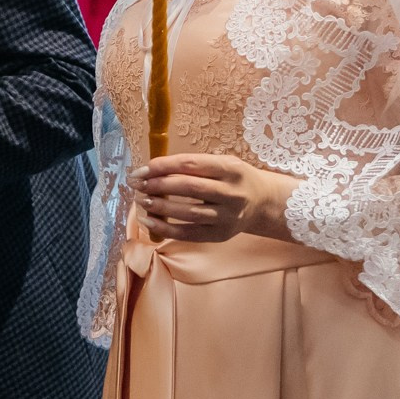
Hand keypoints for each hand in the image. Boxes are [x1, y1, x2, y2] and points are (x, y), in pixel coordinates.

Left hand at [133, 153, 298, 242]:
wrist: (262, 203)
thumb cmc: (233, 178)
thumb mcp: (221, 163)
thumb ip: (192, 165)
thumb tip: (151, 170)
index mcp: (230, 168)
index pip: (191, 164)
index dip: (163, 166)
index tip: (142, 169)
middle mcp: (231, 193)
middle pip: (189, 188)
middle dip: (157, 185)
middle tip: (136, 184)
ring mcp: (227, 217)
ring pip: (188, 213)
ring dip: (159, 207)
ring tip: (139, 200)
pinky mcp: (221, 235)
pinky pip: (189, 234)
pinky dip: (165, 229)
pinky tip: (148, 221)